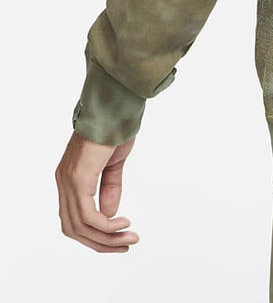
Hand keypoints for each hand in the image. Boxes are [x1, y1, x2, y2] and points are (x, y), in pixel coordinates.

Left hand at [55, 131, 139, 251]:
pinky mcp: (78, 179)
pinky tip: (122, 223)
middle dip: (101, 243)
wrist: (116, 108)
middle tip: (126, 244)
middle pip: (75, 228)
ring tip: (128, 238)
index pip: (74, 219)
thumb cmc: (115, 129)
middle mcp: (64, 182)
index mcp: (70, 178)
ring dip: (106, 238)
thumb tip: (108, 215)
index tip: (119, 237)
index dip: (95, 234)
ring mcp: (69, 181)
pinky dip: (106, 225)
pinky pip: (89, 215)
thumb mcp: (114, 164)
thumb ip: (109, 188)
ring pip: (81, 226)